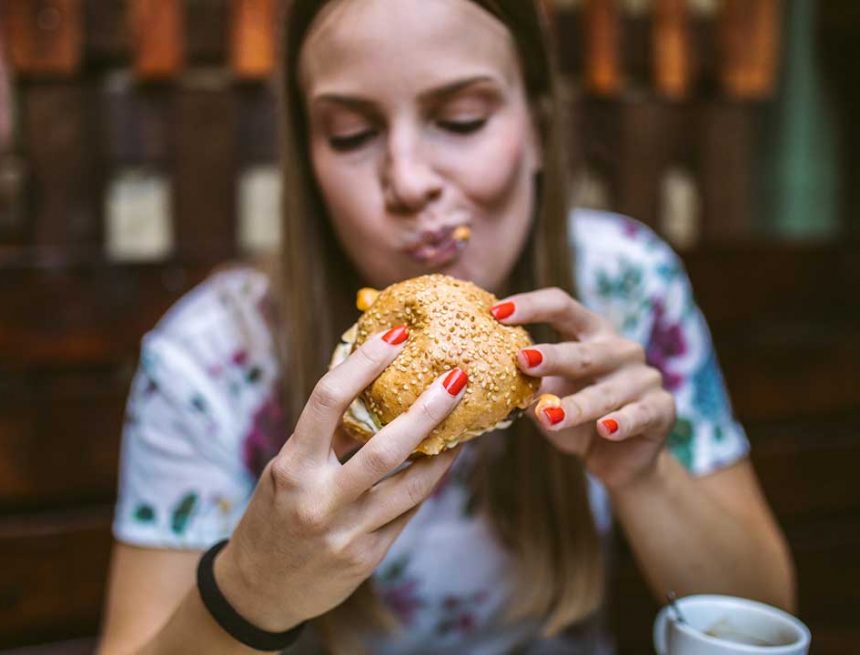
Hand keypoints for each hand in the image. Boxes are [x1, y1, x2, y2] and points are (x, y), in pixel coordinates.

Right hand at [214, 327, 466, 630]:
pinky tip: (442, 463)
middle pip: (386, 446)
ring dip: (444, 451)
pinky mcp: (367, 556)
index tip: (397, 335)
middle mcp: (318, 499)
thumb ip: (326, 437)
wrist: (257, 590)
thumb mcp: (287, 470)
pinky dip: (427, 484)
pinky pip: (408, 512)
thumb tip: (374, 387)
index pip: (328, 401)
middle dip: (429, 409)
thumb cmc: (274, 514)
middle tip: (459, 376)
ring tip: (465, 424)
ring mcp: (346, 531)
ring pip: (412, 486)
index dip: (365, 362)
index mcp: (292, 466)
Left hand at [490, 288, 674, 490]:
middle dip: (552, 356)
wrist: (619, 460)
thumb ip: (525, 382)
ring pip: (605, 392)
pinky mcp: (662, 409)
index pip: (561, 307)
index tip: (496, 311)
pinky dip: (622, 422)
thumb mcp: (548, 397)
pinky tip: (606, 429)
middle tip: (523, 360)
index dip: (531, 305)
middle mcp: (619, 348)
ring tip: (548, 416)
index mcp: (590, 333)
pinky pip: (639, 415)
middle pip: (583, 350)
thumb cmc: (577, 418)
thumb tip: (481, 373)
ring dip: (576, 406)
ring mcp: (644, 377)